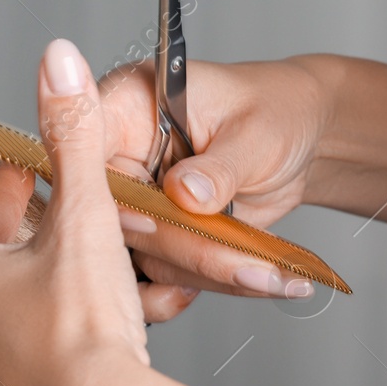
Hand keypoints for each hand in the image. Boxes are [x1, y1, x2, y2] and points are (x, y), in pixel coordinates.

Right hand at [95, 55, 329, 306]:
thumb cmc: (275, 110)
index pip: (85, 149)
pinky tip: (256, 273)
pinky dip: (211, 278)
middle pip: (111, 213)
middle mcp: (118, 154)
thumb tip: (185, 193)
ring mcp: (134, 198)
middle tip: (240, 262)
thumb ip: (219, 166)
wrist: (301, 138)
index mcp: (125, 107)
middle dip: (178, 243)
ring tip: (265, 273)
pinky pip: (164, 270)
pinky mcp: (153, 233)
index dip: (106, 191)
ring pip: (140, 251)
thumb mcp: (257, 132)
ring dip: (204, 267)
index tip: (148, 222)